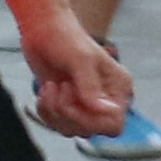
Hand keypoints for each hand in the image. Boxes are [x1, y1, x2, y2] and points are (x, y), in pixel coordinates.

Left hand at [28, 12, 135, 138]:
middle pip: (91, 130)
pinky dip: (45, 111)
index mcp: (118, 89)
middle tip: (60, 87)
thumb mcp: (80, 60)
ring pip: (71, 130)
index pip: (113, 124)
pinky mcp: (65, 104)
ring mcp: (83, 104)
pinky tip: (45, 91)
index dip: (91, 120)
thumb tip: (102, 110)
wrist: (43, 30)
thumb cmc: (66, 38)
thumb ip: (90, 87)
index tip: (75, 97)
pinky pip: (55, 124)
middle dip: (68, 113)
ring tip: (51, 87)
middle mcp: (104, 100)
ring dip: (54, 111)